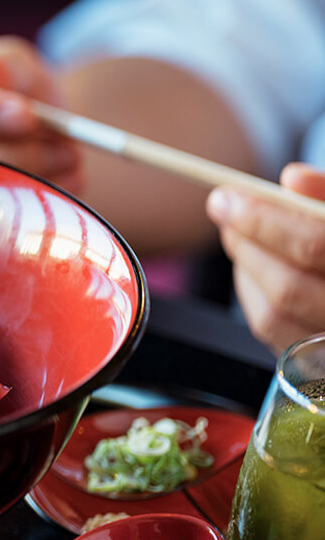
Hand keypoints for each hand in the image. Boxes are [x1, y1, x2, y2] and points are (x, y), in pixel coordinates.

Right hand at [0, 35, 82, 189]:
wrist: (27, 134)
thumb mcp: (9, 63)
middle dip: (11, 152)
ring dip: (31, 175)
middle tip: (65, 145)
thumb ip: (1, 62)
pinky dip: (36, 199)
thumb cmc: (8, 90)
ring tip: (71, 156)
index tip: (25, 114)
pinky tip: (63, 182)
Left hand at [206, 164, 324, 352]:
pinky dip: (252, 293)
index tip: (228, 196)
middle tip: (223, 208)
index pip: (314, 245)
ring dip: (245, 268)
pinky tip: (253, 265)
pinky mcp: (317, 361)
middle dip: (246, 245)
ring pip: (275, 315)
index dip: (264, 220)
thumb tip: (293, 179)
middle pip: (289, 288)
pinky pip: (273, 333)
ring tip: (239, 232)